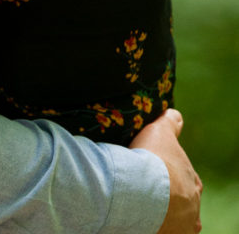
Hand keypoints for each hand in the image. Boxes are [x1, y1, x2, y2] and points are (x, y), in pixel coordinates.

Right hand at [130, 109, 201, 233]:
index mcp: (192, 182)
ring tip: (148, 209)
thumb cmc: (153, 160)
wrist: (143, 191)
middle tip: (155, 194)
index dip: (178, 177)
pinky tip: (146, 221)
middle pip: (185, 203)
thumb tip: (176, 114)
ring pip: (178, 221)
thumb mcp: (161, 131)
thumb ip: (170, 123)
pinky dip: (158, 227)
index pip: (190, 181)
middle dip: (173, 199)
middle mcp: (192, 205)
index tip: (166, 174)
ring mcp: (183, 225)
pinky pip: (165, 233)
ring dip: (167, 216)